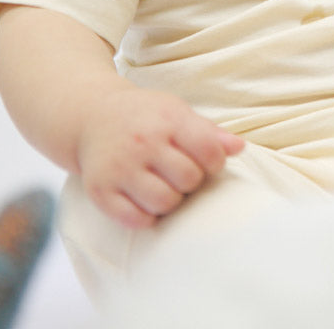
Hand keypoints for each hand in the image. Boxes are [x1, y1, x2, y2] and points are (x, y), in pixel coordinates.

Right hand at [75, 86, 243, 228]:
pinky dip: (147, 216)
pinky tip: (146, 200)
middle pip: (188, 179)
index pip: (209, 151)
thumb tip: (240, 148)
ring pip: (164, 202)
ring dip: (171, 200)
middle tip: (181, 173)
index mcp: (168, 120)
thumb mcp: (179, 112)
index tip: (206, 161)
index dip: (215, 162)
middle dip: (192, 181)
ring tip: (165, 186)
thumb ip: (210, 132)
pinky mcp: (100, 190)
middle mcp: (143, 142)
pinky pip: (135, 220)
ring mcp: (120, 167)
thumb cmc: (147, 116)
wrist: (94, 116)